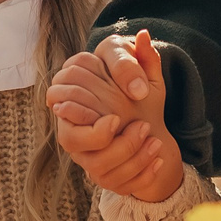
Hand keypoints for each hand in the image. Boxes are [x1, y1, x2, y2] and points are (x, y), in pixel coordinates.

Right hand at [50, 32, 184, 201]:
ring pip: (96, 167)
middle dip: (110, 139)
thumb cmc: (136, 90)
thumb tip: (143, 37)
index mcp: (73, 100)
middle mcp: (72, 131)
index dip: (86, 108)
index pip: (60, 101)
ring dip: (129, 155)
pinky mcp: (104, 175)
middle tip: (143, 126)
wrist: (149, 122)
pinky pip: (116, 183)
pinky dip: (141, 174)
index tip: (121, 111)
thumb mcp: (142, 71)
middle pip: (72, 142)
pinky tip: (159, 159)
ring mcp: (85, 156)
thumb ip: (139, 55)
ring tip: (155, 140)